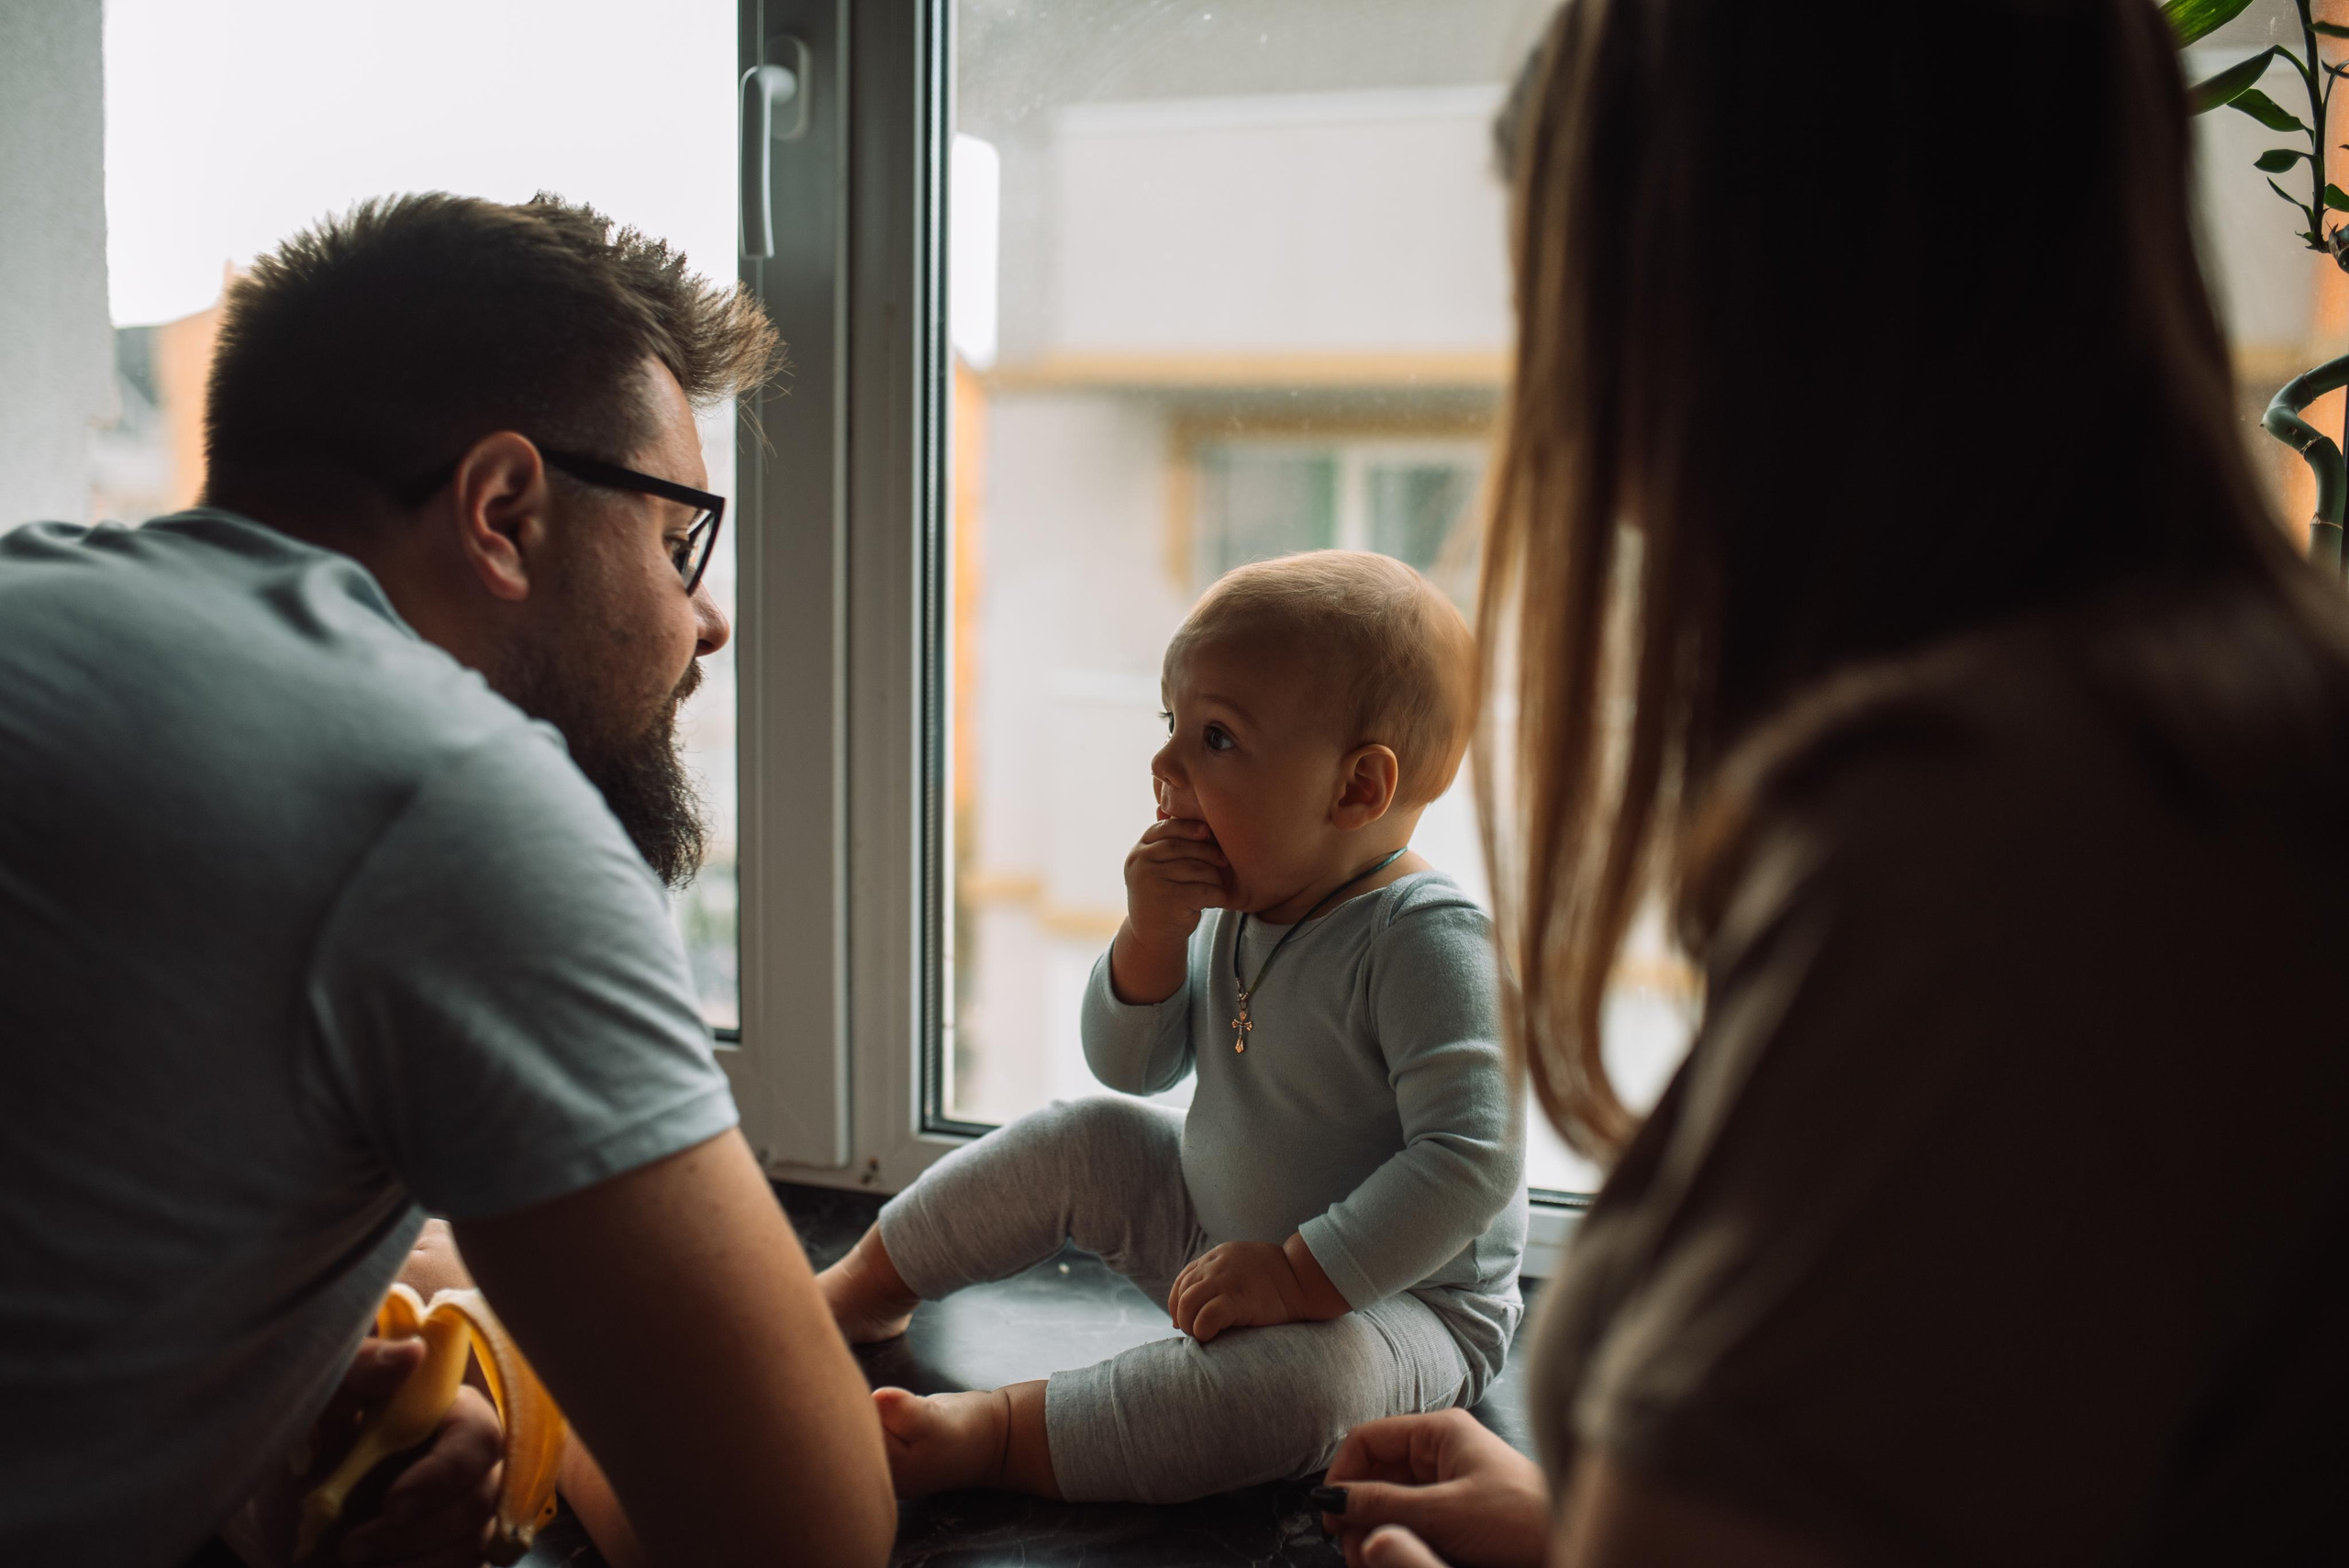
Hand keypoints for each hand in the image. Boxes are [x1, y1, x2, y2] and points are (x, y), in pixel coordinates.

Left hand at [220, 1338, 504, 1567]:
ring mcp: (454, 1510)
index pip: (480, 1435)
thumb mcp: (311, 1403)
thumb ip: (358, 1370)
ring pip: (472, 1541)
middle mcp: (456, 1459)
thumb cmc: (288, 1451)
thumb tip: (412, 1354)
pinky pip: (459, 1567)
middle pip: (482, 1495)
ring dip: (414, 1560)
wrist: (259, 1521)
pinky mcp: (443, 1550)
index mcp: (435, 1412)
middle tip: (352, 1546)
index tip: (393, 1505)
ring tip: (350, 1558)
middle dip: (420, 1529)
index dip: (446, 1474)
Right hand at [1111, 816, 1229, 1002]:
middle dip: (1208, 852)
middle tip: (1224, 861)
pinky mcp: (1167, 900)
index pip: (1165, 828)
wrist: (1152, 936)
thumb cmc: (1163, 895)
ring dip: (1215, 876)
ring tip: (1219, 883)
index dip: (1188, 827)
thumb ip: (1170, 844)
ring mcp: (1151, 881)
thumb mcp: (1158, 868)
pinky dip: (1217, 894)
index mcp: (1138, 851)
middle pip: (1183, 847)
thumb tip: (1200, 821)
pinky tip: (1220, 899)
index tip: (1207, 831)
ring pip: (1196, 868)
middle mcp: (1139, 863)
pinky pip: (1203, 890)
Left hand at [1167, 1241, 1310, 1341]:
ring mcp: (1227, 1281)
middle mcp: (1217, 1265)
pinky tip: (1212, 1336)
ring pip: (1189, 1304)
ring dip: (1190, 1325)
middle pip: (1183, 1293)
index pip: (1183, 1279)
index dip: (1177, 1303)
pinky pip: (1207, 1317)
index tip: (1183, 1321)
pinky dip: (1203, 1330)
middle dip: (1183, 1317)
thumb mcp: (1244, 1264)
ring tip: (1203, 1336)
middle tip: (1195, 1332)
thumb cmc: (1278, 1278)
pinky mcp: (1239, 1299)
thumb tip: (1201, 1301)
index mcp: (1218, 1256)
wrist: (1304, 1278)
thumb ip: (1222, 1274)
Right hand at [1319, 1409, 1550, 1567]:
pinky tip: (1393, 1557)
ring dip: (1374, 1531)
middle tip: (1352, 1551)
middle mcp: (1440, 1451)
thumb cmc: (1520, 1520)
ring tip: (1371, 1559)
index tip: (1329, 1517)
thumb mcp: (1443, 1512)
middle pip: (1375, 1473)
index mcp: (1439, 1432)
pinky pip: (1410, 1520)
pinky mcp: (1455, 1513)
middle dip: (1358, 1511)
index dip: (1342, 1475)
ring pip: (1389, 1501)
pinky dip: (1396, 1539)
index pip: (1368, 1439)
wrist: (1568, 1541)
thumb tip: (1330, 1501)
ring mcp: (1448, 1482)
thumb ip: (1384, 1504)